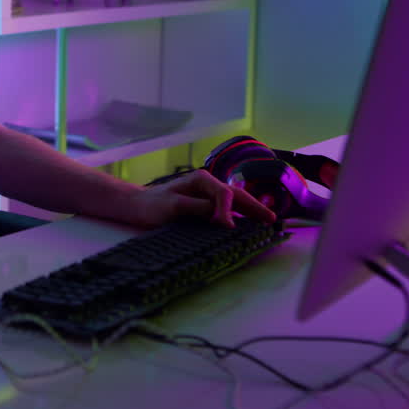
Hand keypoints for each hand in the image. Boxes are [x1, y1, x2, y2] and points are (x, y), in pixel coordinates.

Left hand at [130, 169, 275, 227]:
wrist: (136, 207)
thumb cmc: (152, 205)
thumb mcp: (174, 207)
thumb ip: (200, 209)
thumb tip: (224, 218)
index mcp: (201, 180)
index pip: (224, 194)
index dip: (229, 211)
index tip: (230, 228)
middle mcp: (208, 185)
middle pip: (237, 195)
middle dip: (254, 207)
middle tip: (272, 221)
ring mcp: (207, 195)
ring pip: (235, 202)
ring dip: (250, 212)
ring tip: (266, 223)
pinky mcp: (204, 206)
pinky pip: (226, 210)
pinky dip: (239, 216)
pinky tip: (247, 225)